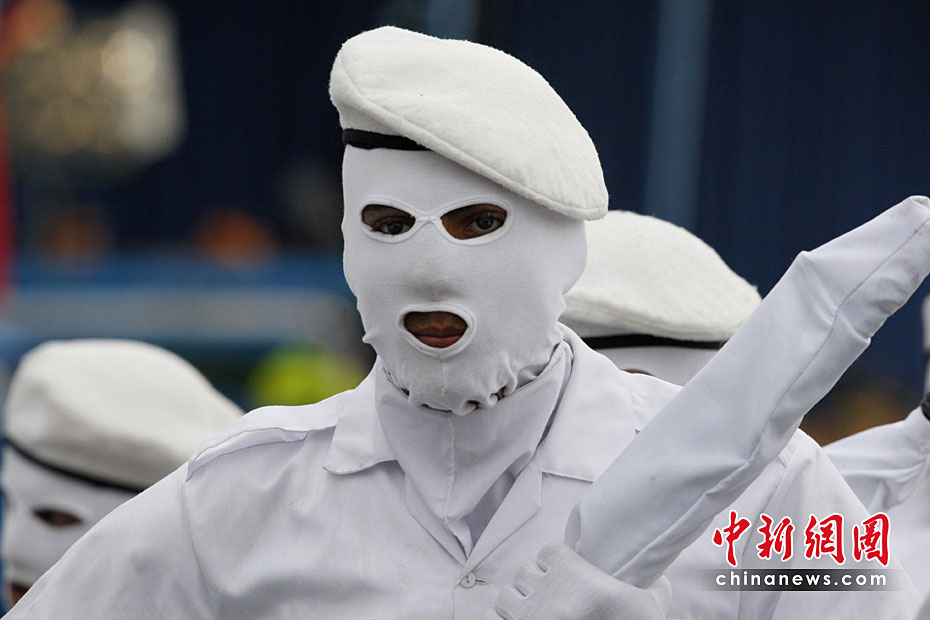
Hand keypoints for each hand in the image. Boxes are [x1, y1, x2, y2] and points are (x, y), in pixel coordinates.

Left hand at [486, 542, 669, 619]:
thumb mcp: (649, 609)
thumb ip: (654, 589)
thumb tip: (660, 578)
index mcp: (577, 577)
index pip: (549, 551)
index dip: (556, 561)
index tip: (566, 574)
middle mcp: (549, 593)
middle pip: (525, 572)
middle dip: (535, 583)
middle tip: (551, 598)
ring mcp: (529, 616)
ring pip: (507, 594)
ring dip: (518, 602)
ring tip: (535, 612)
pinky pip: (494, 618)